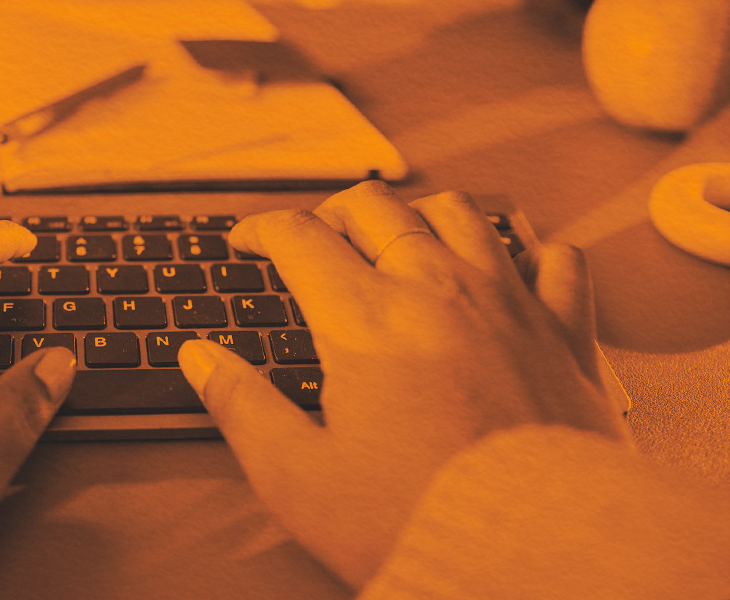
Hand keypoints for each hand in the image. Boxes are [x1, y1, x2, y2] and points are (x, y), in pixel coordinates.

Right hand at [177, 182, 627, 588]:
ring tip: (400, 237)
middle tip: (316, 234)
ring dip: (419, 213)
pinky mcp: (565, 335)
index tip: (248, 242)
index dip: (261, 230)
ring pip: (460, 214)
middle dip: (332, 211)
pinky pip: (556, 262)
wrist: (536, 557)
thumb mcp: (297, 476)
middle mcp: (435, 290)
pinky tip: (510, 270)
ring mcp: (506, 304)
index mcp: (363, 319)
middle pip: (374, 207)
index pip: (298, 236)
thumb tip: (199, 356)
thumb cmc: (415, 521)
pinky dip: (528, 255)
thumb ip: (240, 405)